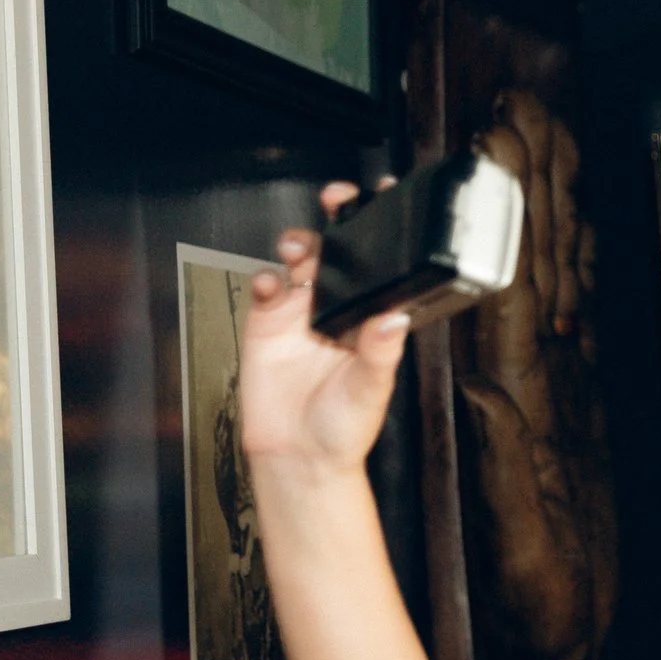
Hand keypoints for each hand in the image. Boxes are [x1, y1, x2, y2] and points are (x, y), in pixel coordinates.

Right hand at [239, 180, 409, 474]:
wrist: (298, 458)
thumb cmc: (343, 429)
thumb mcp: (371, 390)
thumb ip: (380, 354)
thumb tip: (394, 318)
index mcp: (372, 320)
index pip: (383, 267)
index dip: (385, 233)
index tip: (390, 201)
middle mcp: (339, 310)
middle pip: (341, 252)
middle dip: (340, 221)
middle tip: (339, 202)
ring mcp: (302, 314)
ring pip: (303, 262)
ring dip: (302, 245)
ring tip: (301, 250)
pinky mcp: (268, 324)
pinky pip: (265, 289)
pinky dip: (265, 279)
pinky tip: (271, 284)